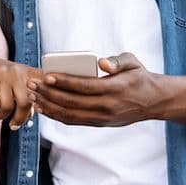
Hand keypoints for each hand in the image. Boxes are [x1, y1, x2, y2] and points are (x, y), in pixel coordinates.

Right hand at [0, 55, 43, 129]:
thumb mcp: (16, 81)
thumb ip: (26, 95)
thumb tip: (31, 115)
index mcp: (27, 72)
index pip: (43, 85)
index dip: (48, 97)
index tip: (43, 108)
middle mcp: (16, 71)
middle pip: (26, 101)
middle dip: (20, 118)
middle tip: (14, 125)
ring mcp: (1, 74)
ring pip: (8, 106)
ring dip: (2, 116)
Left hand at [28, 52, 166, 126]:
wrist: (153, 102)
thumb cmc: (139, 77)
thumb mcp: (133, 62)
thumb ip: (117, 60)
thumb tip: (102, 62)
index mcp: (115, 89)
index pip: (84, 86)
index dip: (64, 82)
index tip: (46, 76)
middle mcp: (107, 106)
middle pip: (72, 102)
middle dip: (49, 94)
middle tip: (31, 84)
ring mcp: (102, 118)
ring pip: (70, 115)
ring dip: (49, 106)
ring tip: (32, 96)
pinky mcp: (99, 124)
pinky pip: (74, 121)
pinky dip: (56, 116)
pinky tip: (43, 108)